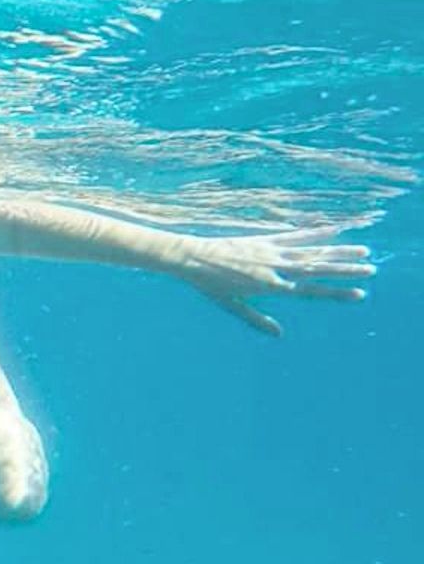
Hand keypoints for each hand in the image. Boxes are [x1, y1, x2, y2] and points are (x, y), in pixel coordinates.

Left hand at [174, 226, 373, 335]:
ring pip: (311, 251)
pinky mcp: (263, 240)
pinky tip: (333, 229)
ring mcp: (269, 252)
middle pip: (316, 269)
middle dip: (345, 270)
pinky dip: (314, 232)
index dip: (335, 293)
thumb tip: (279, 334)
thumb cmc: (209, 284)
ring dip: (338, 251)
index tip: (359, 294)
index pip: (309, 292)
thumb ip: (256, 319)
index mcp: (268, 287)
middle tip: (372, 269)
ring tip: (363, 250)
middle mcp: (273, 268)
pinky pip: (293, 236)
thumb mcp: (231, 305)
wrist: (191, 257)